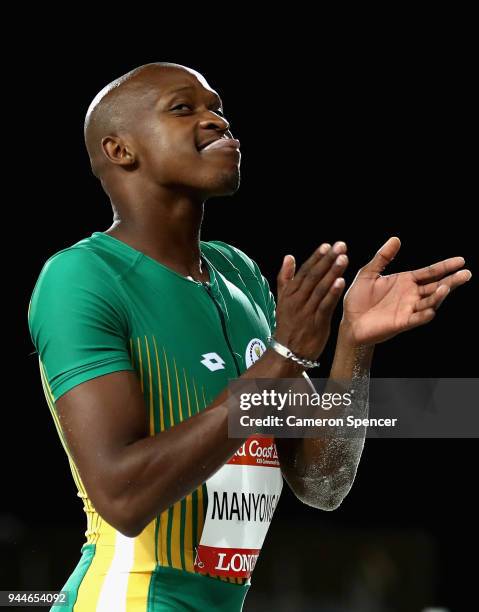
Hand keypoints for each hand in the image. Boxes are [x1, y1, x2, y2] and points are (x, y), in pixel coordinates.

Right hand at [274, 241, 348, 359]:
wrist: (288, 352)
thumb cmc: (288, 325)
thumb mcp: (282, 300)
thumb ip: (285, 278)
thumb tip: (288, 257)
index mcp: (290, 293)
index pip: (304, 271)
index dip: (316, 258)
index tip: (327, 245)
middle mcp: (297, 300)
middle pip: (313, 276)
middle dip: (327, 260)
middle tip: (340, 246)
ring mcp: (307, 311)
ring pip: (320, 288)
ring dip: (332, 273)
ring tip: (343, 259)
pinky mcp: (317, 323)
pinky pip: (325, 306)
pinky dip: (333, 294)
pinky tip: (342, 282)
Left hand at [342, 237, 471, 345]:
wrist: (349, 321)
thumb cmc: (358, 298)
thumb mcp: (368, 273)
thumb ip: (382, 257)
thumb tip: (396, 239)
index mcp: (406, 281)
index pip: (430, 272)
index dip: (445, 266)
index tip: (460, 260)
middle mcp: (411, 295)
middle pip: (436, 286)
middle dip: (452, 281)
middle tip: (466, 274)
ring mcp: (408, 309)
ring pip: (430, 302)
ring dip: (439, 296)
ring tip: (446, 287)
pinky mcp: (402, 323)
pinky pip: (416, 319)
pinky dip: (424, 315)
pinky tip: (430, 310)